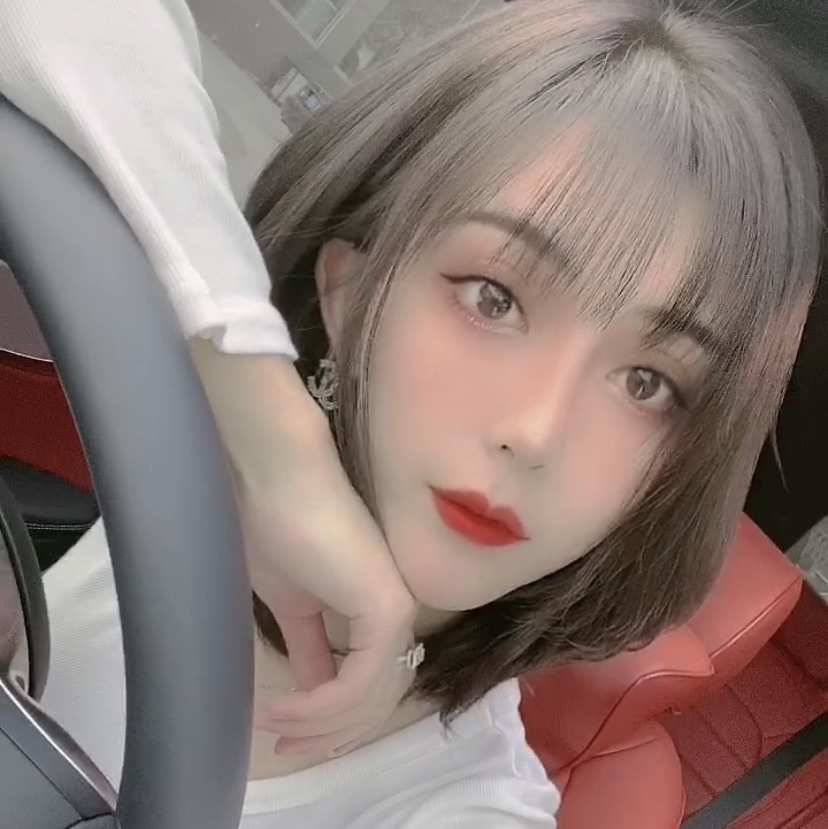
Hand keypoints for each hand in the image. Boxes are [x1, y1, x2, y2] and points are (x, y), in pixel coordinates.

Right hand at [240, 463, 417, 755]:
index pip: (371, 684)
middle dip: (326, 735)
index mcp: (378, 612)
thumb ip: (311, 647)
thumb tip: (310, 687)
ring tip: (274, 725)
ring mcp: (396, 613)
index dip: (332, 721)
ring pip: (369, 699)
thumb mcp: (293, 606)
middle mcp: (397, 615)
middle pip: (373, 701)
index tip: (286, 737)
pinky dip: (322, 706)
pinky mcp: (386, 611)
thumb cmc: (278, 529)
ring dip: (317, 724)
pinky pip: (359, 682)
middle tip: (281, 747)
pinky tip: (287, 708)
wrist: (277, 482)